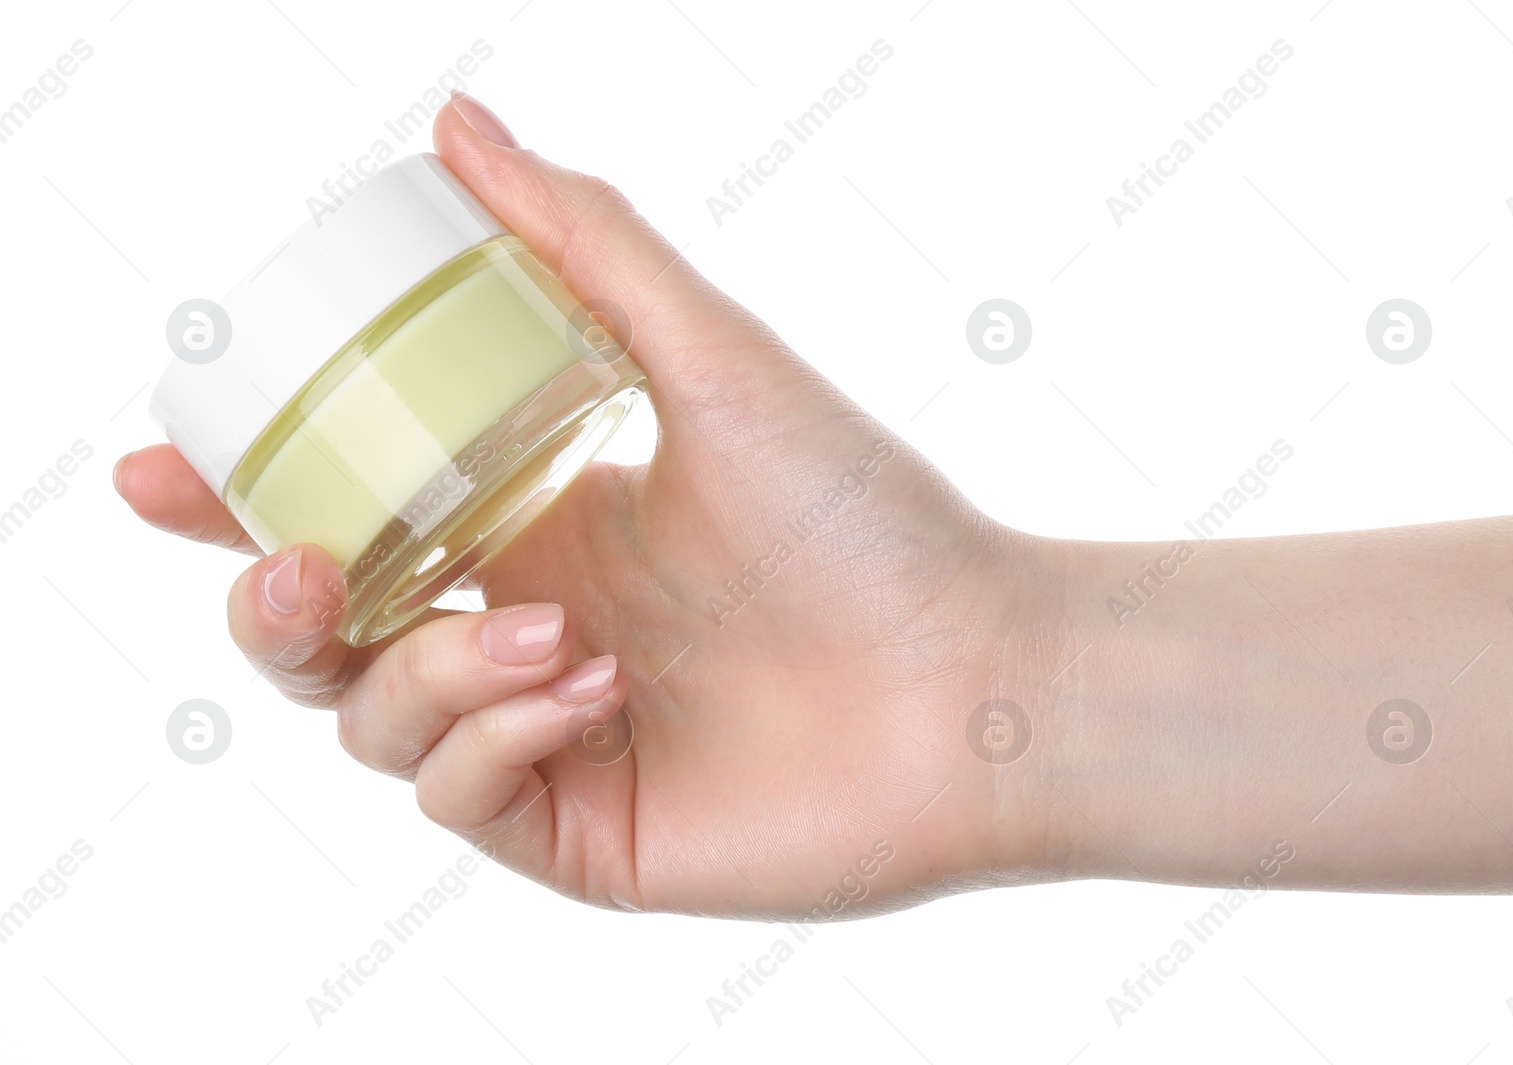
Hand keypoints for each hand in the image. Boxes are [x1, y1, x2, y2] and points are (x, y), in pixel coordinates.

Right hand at [114, 95, 1068, 919]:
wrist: (971, 678)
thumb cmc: (861, 516)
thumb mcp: (710, 360)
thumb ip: (583, 246)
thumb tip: (459, 125)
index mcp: (537, 527)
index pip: (347, 518)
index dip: (232, 505)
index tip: (160, 472)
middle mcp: (526, 631)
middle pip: (322, 639)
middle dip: (272, 606)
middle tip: (297, 570)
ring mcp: (543, 740)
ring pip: (375, 726)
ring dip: (436, 673)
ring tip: (568, 639)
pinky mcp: (575, 833)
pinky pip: (455, 800)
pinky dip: (494, 741)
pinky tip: (597, 700)